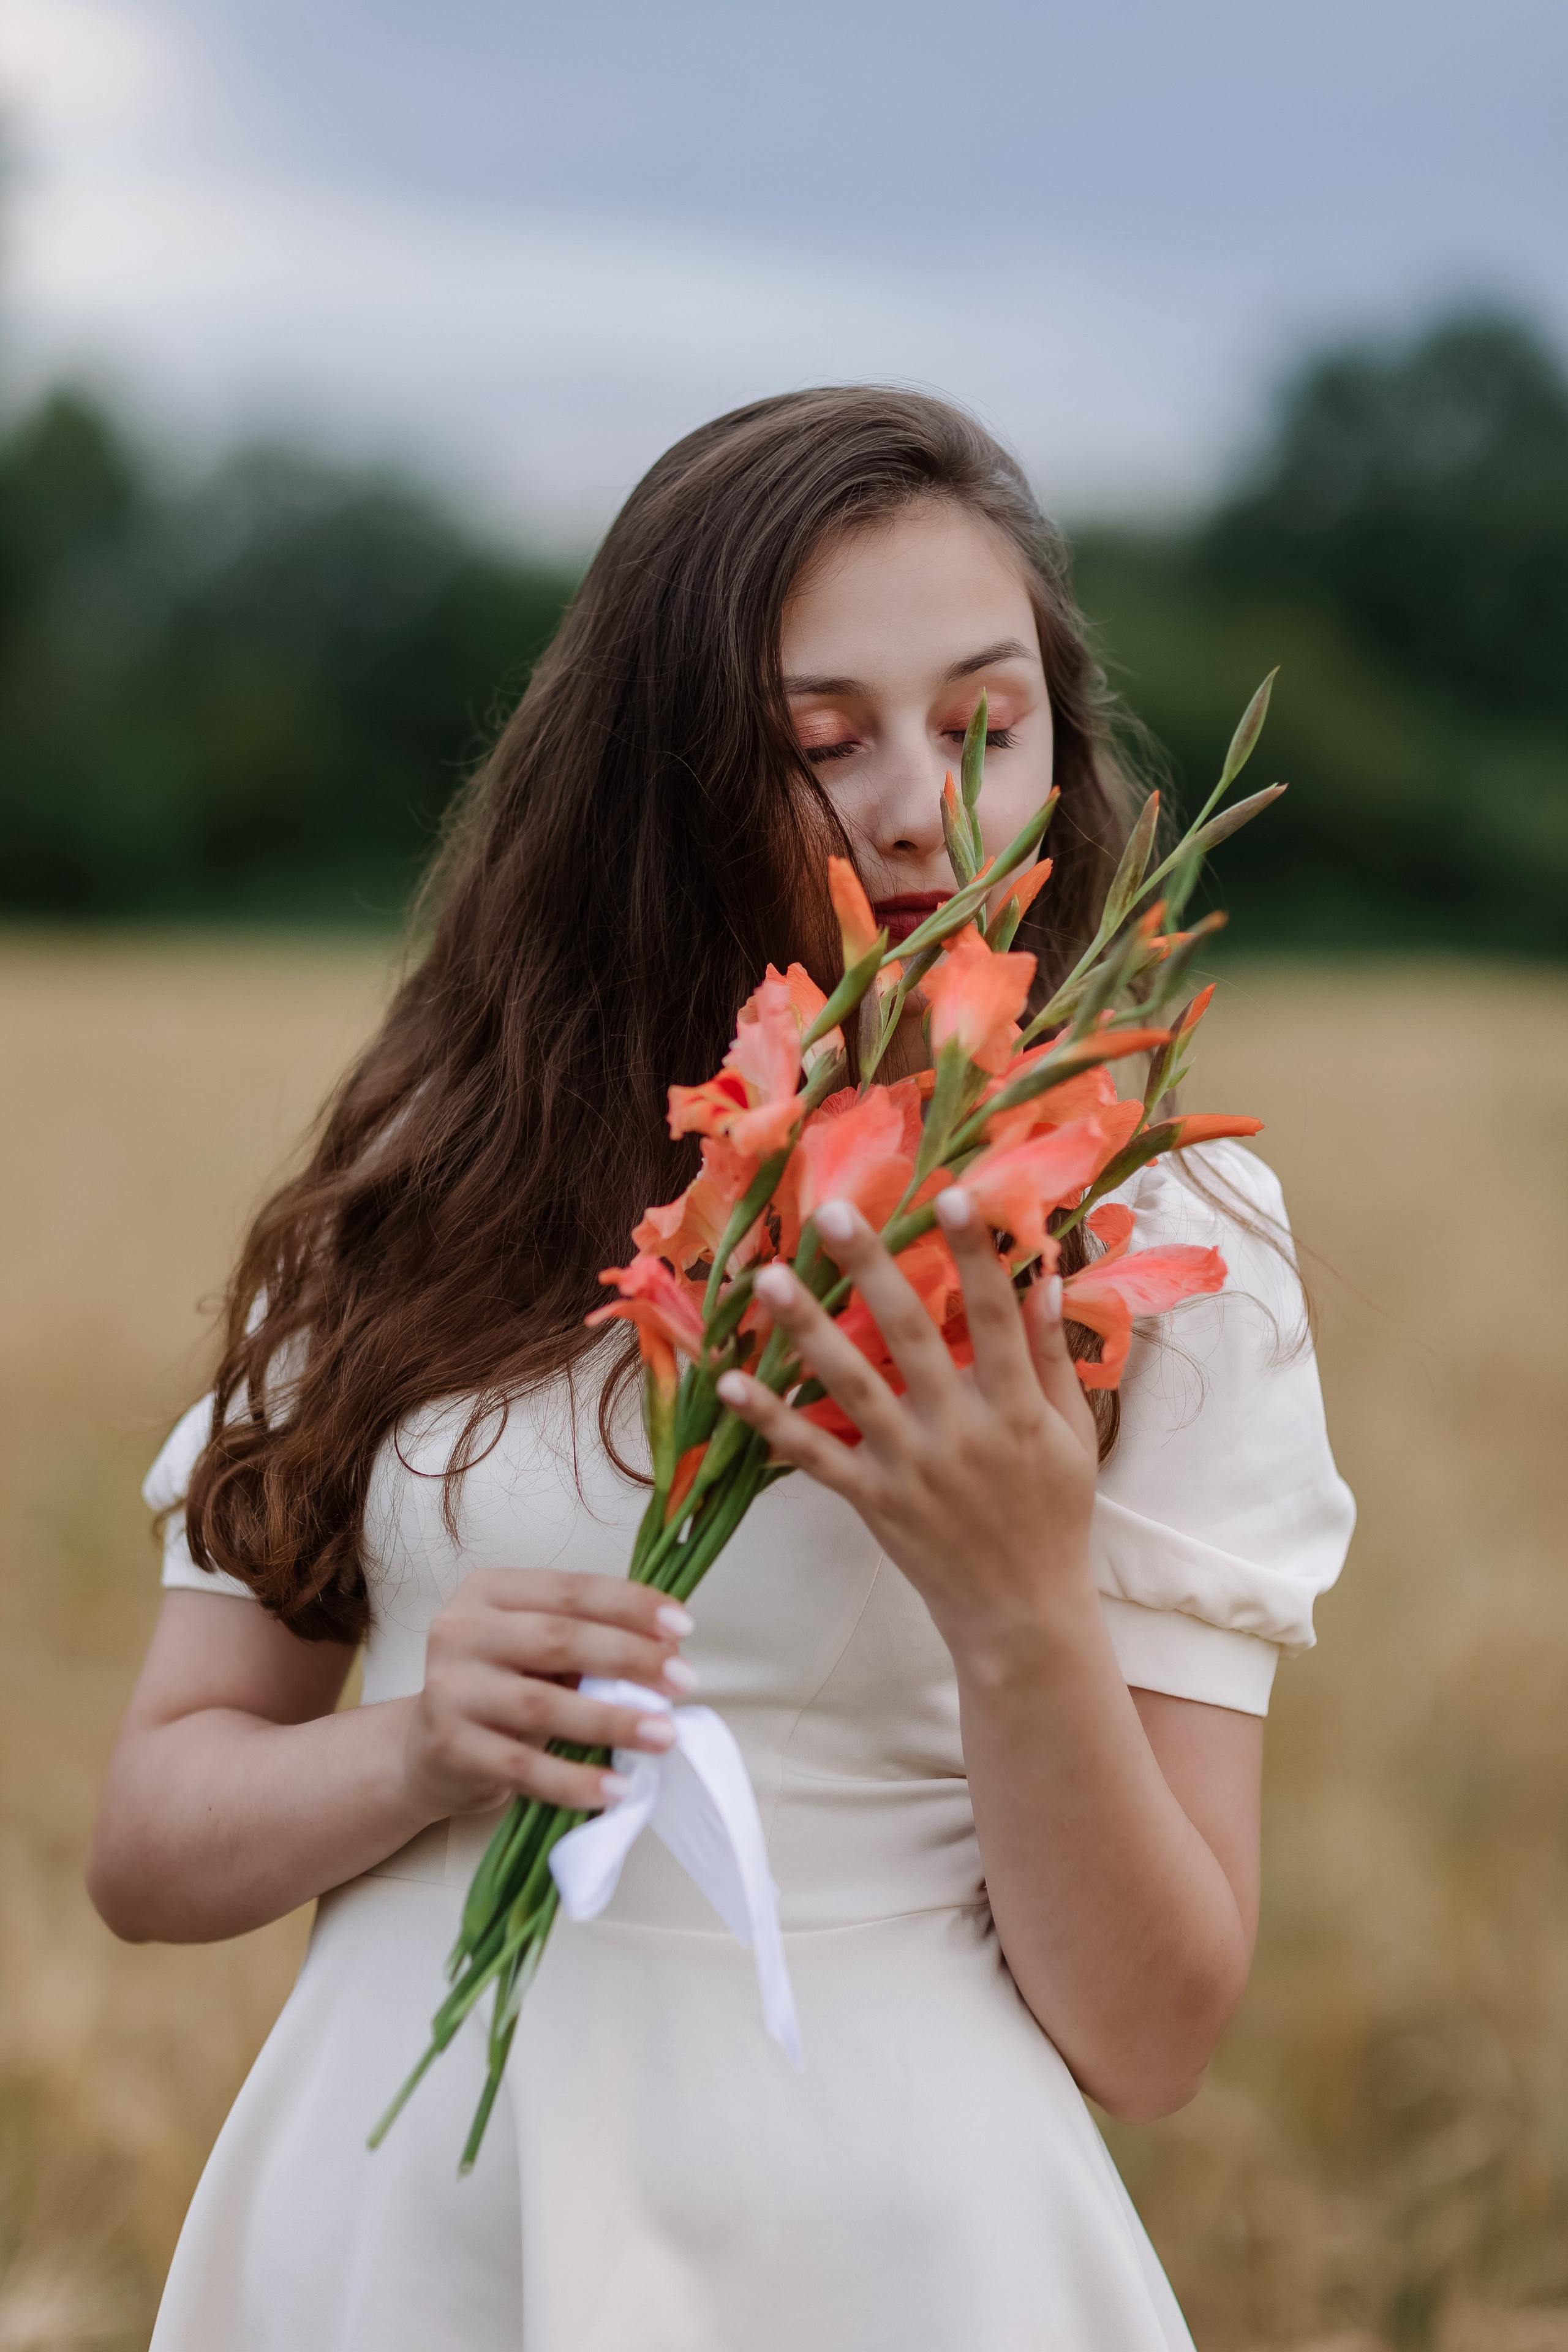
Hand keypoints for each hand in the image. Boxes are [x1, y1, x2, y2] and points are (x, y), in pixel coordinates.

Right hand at [406, 1569, 697, 1816]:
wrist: (425, 1751)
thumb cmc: (500, 1691)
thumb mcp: (533, 1652)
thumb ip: (586, 1643)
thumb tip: (666, 1654)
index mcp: (489, 1592)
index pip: (570, 1590)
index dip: (630, 1605)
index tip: (682, 1626)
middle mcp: (460, 1631)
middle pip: (559, 1639)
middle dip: (630, 1658)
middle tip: (684, 1680)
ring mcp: (450, 1690)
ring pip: (543, 1704)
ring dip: (612, 1720)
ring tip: (664, 1735)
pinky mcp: (450, 1747)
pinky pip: (523, 1767)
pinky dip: (574, 1780)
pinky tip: (614, 1788)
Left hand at [716, 1191, 1099, 1665]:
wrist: (1022, 1614)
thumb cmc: (1054, 1517)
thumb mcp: (1074, 1436)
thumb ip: (1053, 1357)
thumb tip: (1047, 1279)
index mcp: (1015, 1408)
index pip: (994, 1316)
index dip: (974, 1255)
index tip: (951, 1194)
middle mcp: (959, 1430)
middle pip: (910, 1335)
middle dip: (872, 1269)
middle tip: (833, 1213)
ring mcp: (910, 1466)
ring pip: (851, 1387)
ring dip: (806, 1331)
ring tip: (767, 1279)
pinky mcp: (872, 1501)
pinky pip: (813, 1455)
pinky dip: (770, 1421)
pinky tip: (729, 1382)